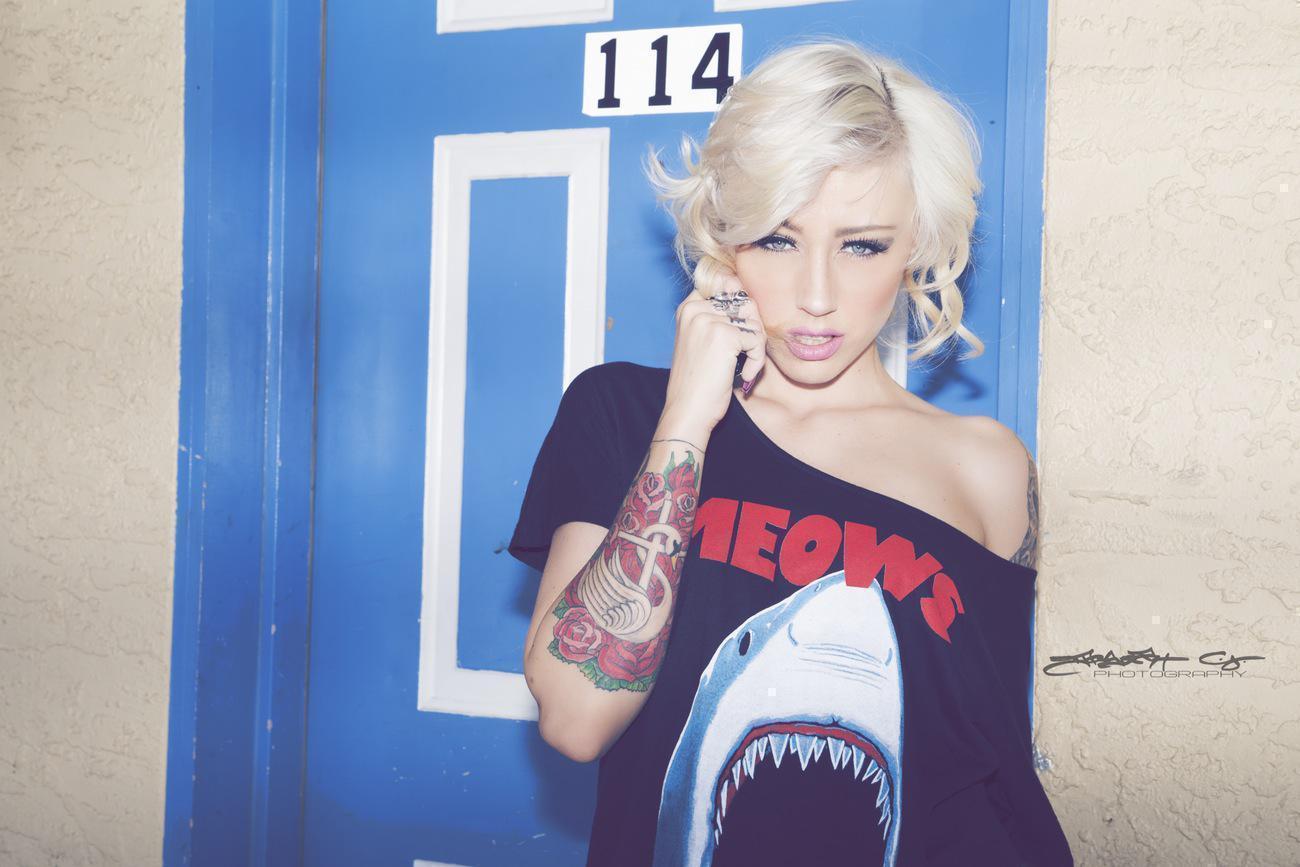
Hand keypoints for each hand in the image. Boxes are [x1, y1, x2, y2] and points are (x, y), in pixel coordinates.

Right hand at [659, 261, 767, 438]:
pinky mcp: (725, 336)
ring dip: (757, 349)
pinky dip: (757, 361)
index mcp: (688, 307)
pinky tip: (745, 376)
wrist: (687, 410)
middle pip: (745, 303)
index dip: (741, 309)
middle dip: (753, 330)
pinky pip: (757, 340)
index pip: (727, 286)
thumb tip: (748, 298)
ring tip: (746, 368)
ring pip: (754, 323)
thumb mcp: (700, 342)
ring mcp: (709, 320)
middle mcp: (695, 308)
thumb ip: (718, 319)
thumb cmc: (697, 381)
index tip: (739, 335)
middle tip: (748, 354)